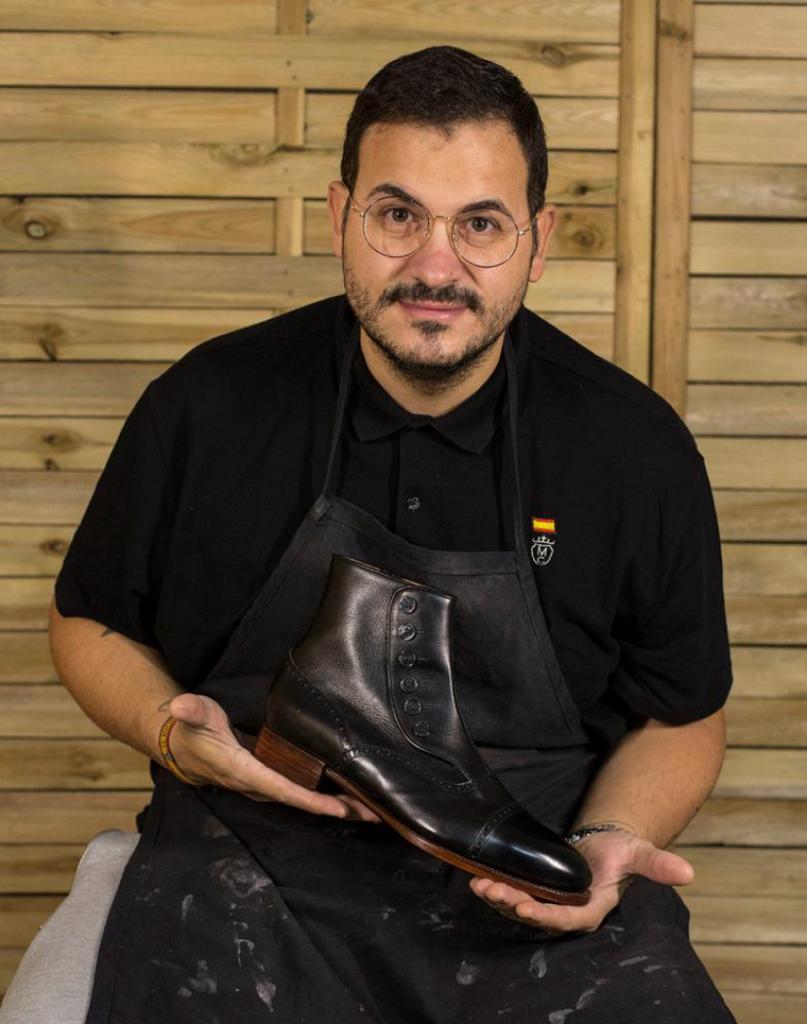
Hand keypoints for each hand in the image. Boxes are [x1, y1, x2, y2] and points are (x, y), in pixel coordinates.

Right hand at [159, 692, 381, 823]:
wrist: (182, 748)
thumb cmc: (193, 729)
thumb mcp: (194, 715)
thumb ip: (192, 710)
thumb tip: (181, 704)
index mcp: (244, 772)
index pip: (283, 790)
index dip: (312, 801)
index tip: (341, 809)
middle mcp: (258, 785)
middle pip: (302, 802)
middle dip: (337, 809)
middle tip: (375, 813)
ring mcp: (266, 784)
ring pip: (305, 799)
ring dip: (337, 805)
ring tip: (372, 808)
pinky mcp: (271, 778)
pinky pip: (301, 791)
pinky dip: (325, 794)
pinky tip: (348, 792)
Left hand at [468, 828, 693, 933]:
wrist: (606, 844)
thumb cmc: (623, 851)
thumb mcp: (640, 853)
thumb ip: (659, 865)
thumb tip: (688, 872)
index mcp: (593, 907)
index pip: (569, 918)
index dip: (548, 916)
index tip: (526, 908)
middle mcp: (568, 910)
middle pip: (538, 914)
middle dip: (513, 904)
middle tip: (492, 890)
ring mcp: (550, 901)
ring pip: (521, 906)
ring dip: (499, 898)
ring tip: (480, 884)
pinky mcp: (536, 890)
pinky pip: (514, 894)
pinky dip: (496, 889)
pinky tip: (478, 878)